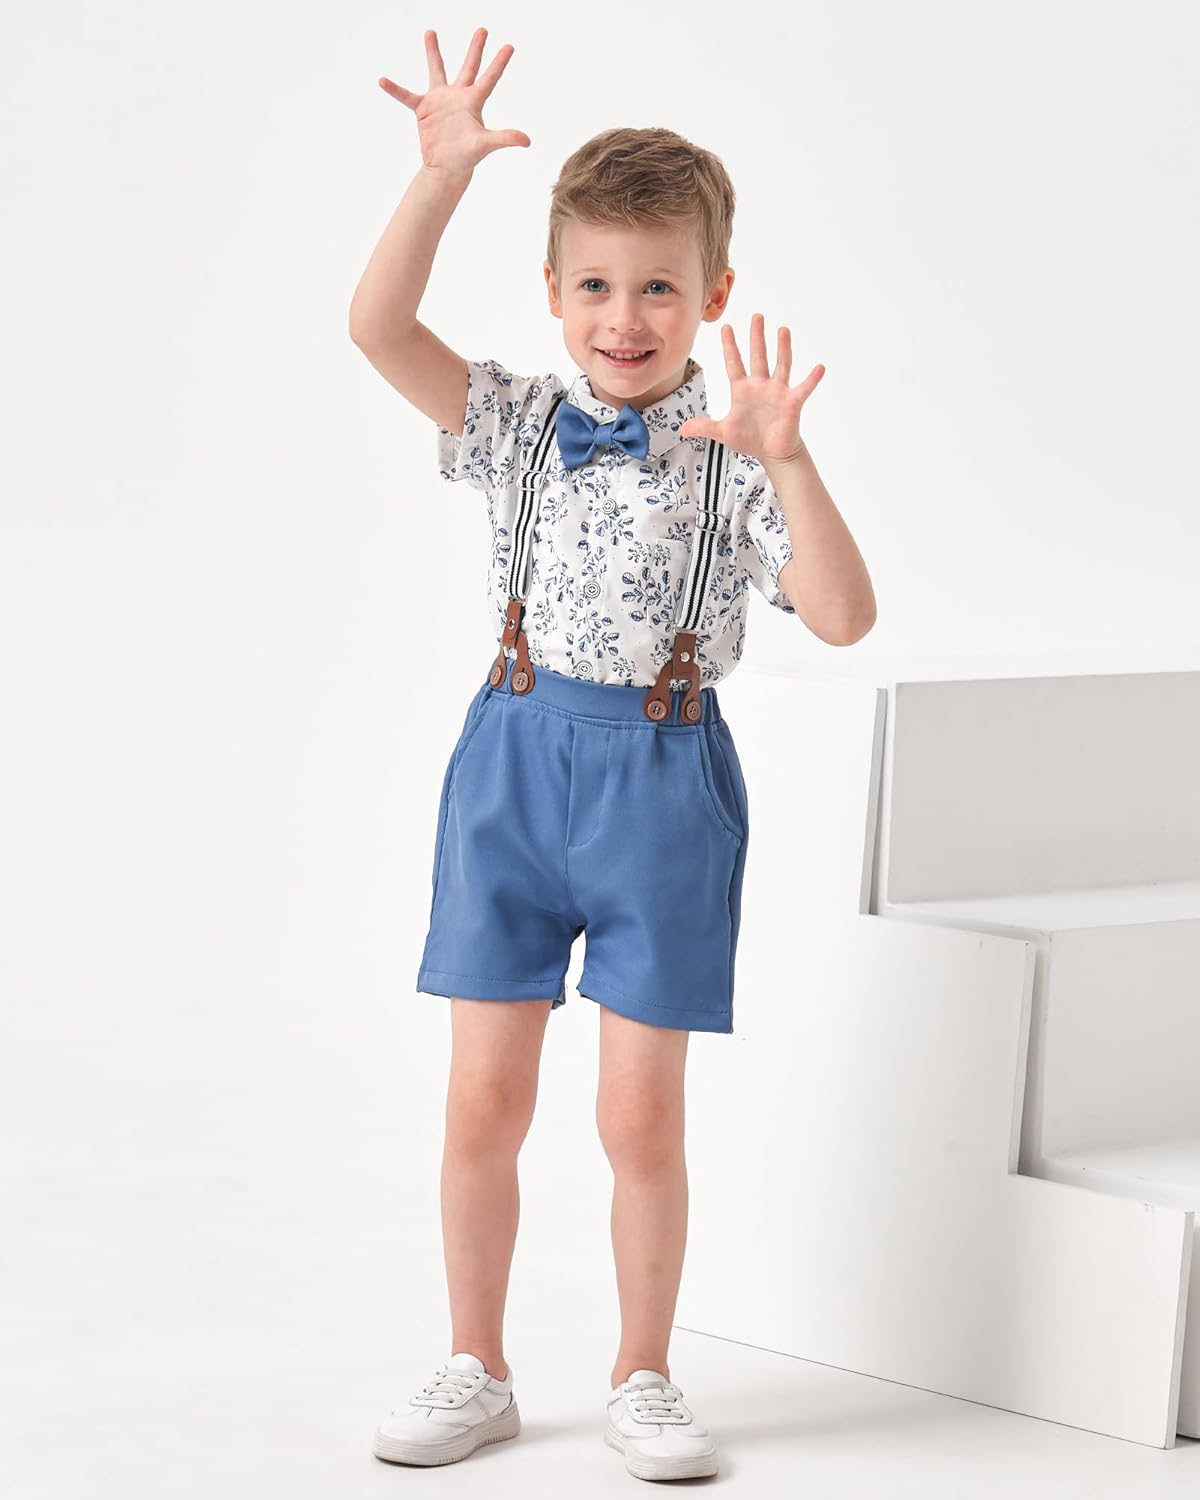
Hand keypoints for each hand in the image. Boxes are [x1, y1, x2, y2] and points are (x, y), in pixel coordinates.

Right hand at [379, 26, 529, 175]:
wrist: (446, 168)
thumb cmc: (467, 157)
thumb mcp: (486, 145)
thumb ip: (505, 138)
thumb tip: (527, 141)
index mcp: (474, 102)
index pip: (489, 78)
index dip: (499, 63)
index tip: (510, 46)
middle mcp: (458, 97)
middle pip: (469, 67)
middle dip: (475, 49)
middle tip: (483, 30)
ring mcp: (440, 101)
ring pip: (437, 71)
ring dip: (433, 52)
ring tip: (430, 32)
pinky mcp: (423, 109)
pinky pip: (406, 96)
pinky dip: (395, 89)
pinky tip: (383, 80)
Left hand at [679, 315, 824, 464]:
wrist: (772, 452)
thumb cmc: (750, 439)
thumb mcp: (723, 433)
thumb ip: (704, 427)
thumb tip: (681, 429)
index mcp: (742, 390)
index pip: (734, 363)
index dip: (729, 346)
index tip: (725, 327)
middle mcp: (761, 385)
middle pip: (758, 356)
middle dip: (756, 337)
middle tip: (757, 316)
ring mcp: (778, 392)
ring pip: (780, 365)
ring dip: (782, 348)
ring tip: (783, 330)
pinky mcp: (792, 402)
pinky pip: (804, 388)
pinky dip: (812, 379)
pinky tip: (819, 367)